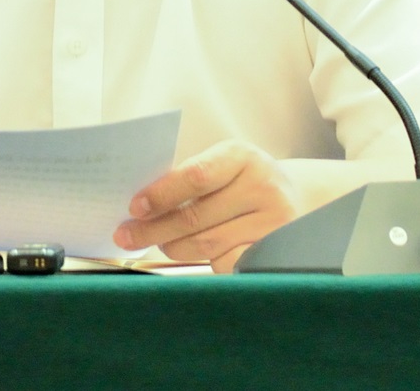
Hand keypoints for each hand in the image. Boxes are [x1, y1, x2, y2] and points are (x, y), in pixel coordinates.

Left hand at [114, 140, 297, 272]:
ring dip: (172, 247)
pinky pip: (224, 263)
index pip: (196, 176)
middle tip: (126, 236)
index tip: (134, 208)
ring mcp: (273, 222)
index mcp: (241, 156)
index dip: (161, 194)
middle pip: (195, 216)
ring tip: (158, 242)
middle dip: (153, 229)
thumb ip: (187, 179)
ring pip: (205, 244)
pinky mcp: (274, 252)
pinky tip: (192, 253)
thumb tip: (139, 207)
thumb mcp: (222, 165)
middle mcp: (262, 186)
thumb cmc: (241, 181)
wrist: (294, 198)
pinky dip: (201, 261)